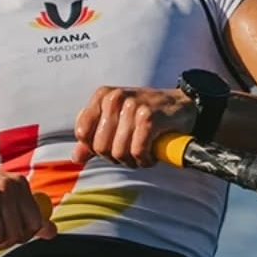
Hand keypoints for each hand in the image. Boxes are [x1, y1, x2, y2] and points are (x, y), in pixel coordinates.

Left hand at [72, 86, 196, 166]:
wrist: (181, 106)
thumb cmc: (145, 114)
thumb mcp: (116, 120)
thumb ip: (94, 138)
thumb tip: (76, 157)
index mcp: (102, 96)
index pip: (82, 133)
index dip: (95, 148)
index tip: (112, 146)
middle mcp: (115, 98)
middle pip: (100, 147)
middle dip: (116, 157)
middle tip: (130, 152)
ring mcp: (132, 106)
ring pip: (119, 152)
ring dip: (132, 160)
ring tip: (142, 152)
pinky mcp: (149, 118)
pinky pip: (137, 152)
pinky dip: (145, 160)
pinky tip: (151, 154)